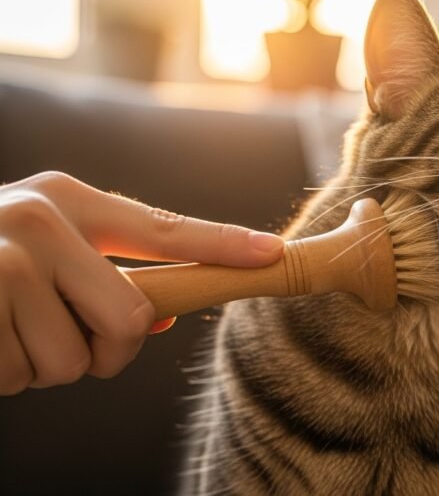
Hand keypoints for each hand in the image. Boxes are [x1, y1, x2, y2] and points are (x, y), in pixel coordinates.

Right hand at [0, 171, 283, 394]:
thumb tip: (166, 318)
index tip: (274, 252)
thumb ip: (102, 272)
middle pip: (131, 319)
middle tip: (65, 338)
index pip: (163, 229)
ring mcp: (4, 263)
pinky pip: (17, 376)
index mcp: (66, 200)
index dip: (223, 244)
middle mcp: (41, 221)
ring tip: (7, 329)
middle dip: (107, 351)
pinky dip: (4, 374)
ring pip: (71, 362)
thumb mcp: (41, 249)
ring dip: (41, 366)